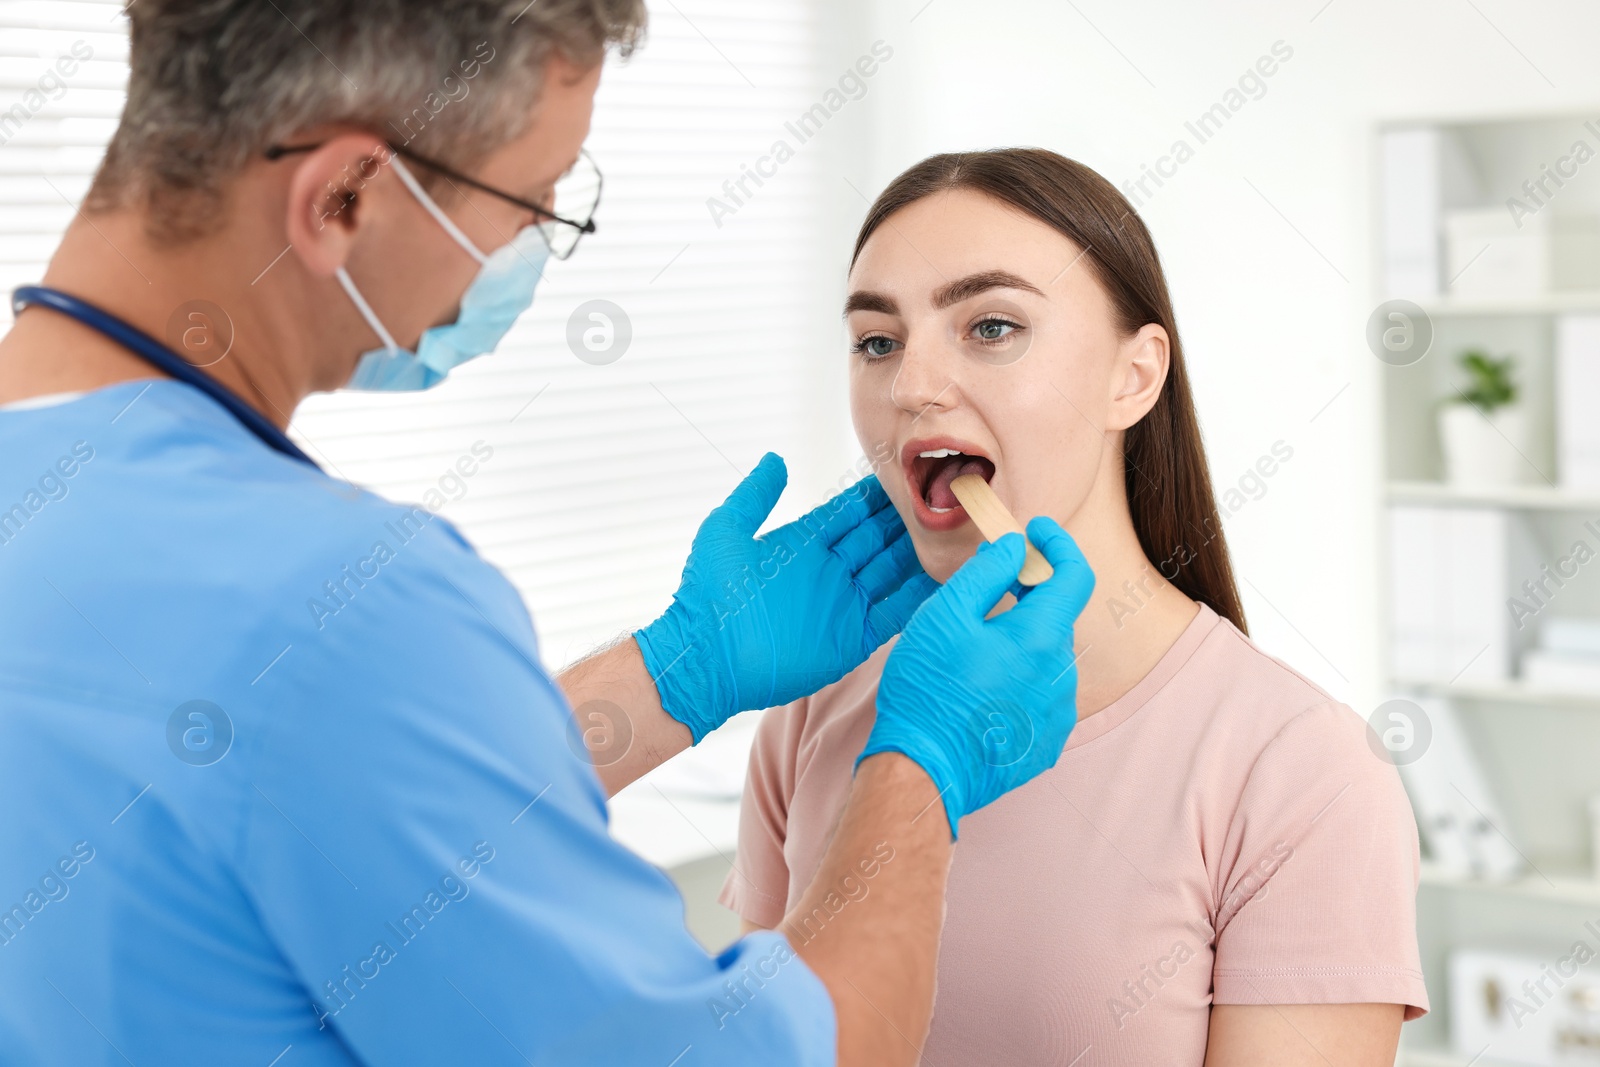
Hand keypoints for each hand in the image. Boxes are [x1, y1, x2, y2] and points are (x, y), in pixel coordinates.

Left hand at [634, 452, 936, 742]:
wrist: (708, 659)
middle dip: (905, 519)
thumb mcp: (726, 532)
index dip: (875, 495)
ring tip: (950, 530)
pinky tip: (942, 576)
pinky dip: (917, 596)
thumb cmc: (708, 595)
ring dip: (917, 553)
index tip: (905, 474)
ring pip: (891, 571)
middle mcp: (829, 571)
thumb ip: (755, 494)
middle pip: (876, 538)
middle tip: (941, 497)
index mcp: (802, 544)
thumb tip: (776, 459)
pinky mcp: (852, 639)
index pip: (848, 512)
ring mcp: (843, 605)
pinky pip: (893, 613)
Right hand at [859, 516, 1094, 837]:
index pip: (1075, 575)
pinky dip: (1019, 679)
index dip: (1058, 545)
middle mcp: (1062, 676)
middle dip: (1029, 595)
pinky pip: (1042, 695)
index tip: (1035, 532)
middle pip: (1055, 618)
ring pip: (1046, 658)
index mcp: (1041, 639)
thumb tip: (1015, 549)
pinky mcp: (1047, 743)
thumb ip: (986, 573)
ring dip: (1020, 642)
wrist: (923, 770)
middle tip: (989, 586)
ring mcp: (1058, 714)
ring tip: (973, 650)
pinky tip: (981, 687)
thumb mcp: (944, 615)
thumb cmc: (927, 691)